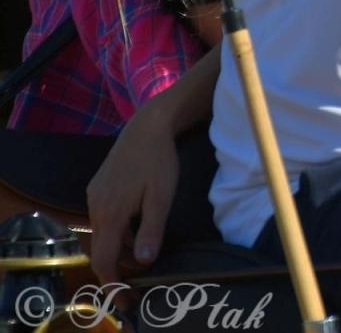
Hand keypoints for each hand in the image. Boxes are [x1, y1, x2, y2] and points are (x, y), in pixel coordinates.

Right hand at [86, 106, 179, 281]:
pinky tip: (136, 228)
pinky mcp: (98, 187)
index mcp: (110, 213)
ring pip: (104, 233)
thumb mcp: (161, 197)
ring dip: (119, 247)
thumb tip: (144, 260)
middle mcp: (95, 207)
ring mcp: (94, 196)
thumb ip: (151, 229)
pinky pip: (104, 218)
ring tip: (144, 254)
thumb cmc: (159, 161)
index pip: (104, 259)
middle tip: (139, 281)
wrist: (147, 127)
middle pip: (102, 248)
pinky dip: (117, 230)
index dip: (113, 282)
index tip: (126, 298)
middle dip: (118, 268)